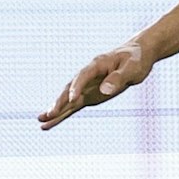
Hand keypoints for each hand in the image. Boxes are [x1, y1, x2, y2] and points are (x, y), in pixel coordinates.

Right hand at [39, 41, 154, 129]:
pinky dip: (63, 113)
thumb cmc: (136, 59)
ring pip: (68, 99)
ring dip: (56, 110)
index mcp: (96, 65)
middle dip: (60, 102)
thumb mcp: (132, 67)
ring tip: (41, 121)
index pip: (82, 77)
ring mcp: (86, 87)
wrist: (137, 56)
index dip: (77, 87)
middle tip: (50, 114)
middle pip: (69, 89)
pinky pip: (73, 106)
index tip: (73, 99)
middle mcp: (87, 76)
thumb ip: (118, 78)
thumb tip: (106, 90)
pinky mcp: (89, 96)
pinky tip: (50, 122)